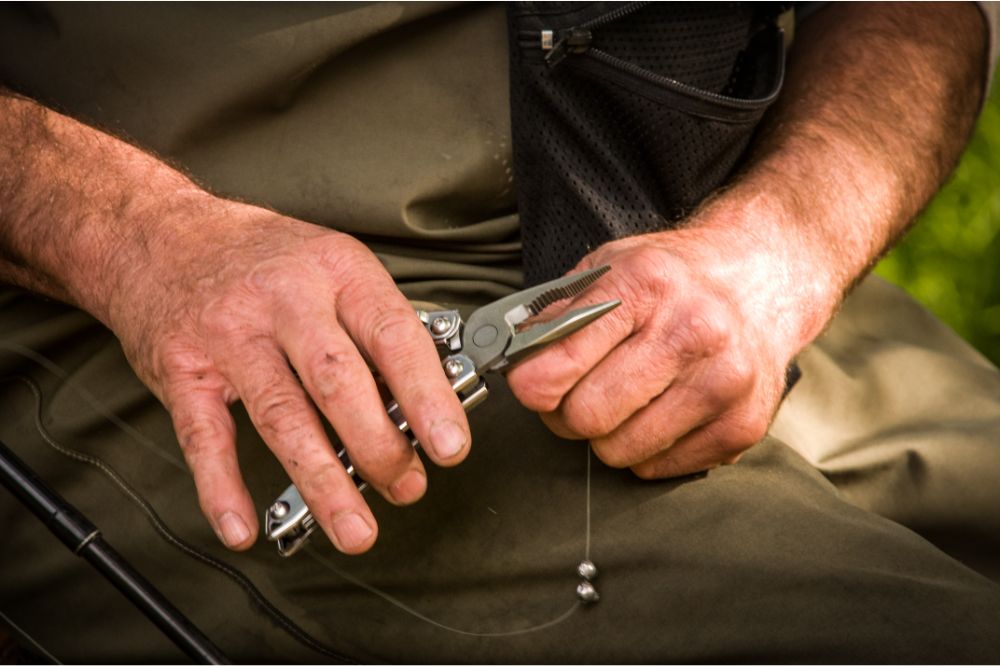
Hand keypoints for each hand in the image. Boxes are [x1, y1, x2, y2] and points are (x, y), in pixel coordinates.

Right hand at [109, 197, 470, 552]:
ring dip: (322, 481)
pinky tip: (245, 527)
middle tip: (406, 488)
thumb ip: (374, 328)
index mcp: (336, 270)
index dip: (427, 395)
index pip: (392, 336)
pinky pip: (204, 436)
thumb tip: (424, 402)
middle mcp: (284, 299)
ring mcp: (228, 334)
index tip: (450, 446)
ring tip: (354, 530)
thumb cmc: (262, 258)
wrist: (158, 234)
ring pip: (281, 416)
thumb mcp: (331, 265)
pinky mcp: (182, 368)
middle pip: (337, 380)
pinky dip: (223, 488)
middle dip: (378, 445)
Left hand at [507, 210, 831, 478]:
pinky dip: (646, 449)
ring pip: (619, 451)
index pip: (557, 364)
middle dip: (567, 415)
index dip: (531, 384)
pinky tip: (660, 412)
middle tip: (577, 396)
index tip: (531, 383)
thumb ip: (558, 312)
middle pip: (586, 417)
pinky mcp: (743, 425)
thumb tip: (510, 356)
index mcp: (646, 285)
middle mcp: (692, 332)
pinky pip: (657, 468)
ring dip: (607, 435)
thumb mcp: (611, 267)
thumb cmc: (673, 280)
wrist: (763, 281)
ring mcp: (724, 382)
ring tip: (623, 401)